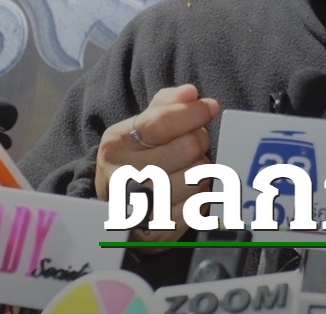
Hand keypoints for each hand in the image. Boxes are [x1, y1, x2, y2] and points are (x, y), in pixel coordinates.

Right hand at [95, 84, 220, 241]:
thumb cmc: (136, 160)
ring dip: (203, 172)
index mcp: (116, 143)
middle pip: (185, 149)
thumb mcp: (140, 127)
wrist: (115, 210)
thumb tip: (191, 93)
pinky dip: (202, 198)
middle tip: (196, 145)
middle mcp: (121, 175)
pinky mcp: (155, 232)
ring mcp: (137, 207)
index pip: (161, 123)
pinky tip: (191, 193)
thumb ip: (166, 105)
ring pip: (197, 178)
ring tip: (192, 170)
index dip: (193, 113)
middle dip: (199, 143)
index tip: (210, 108)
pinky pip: (198, 208)